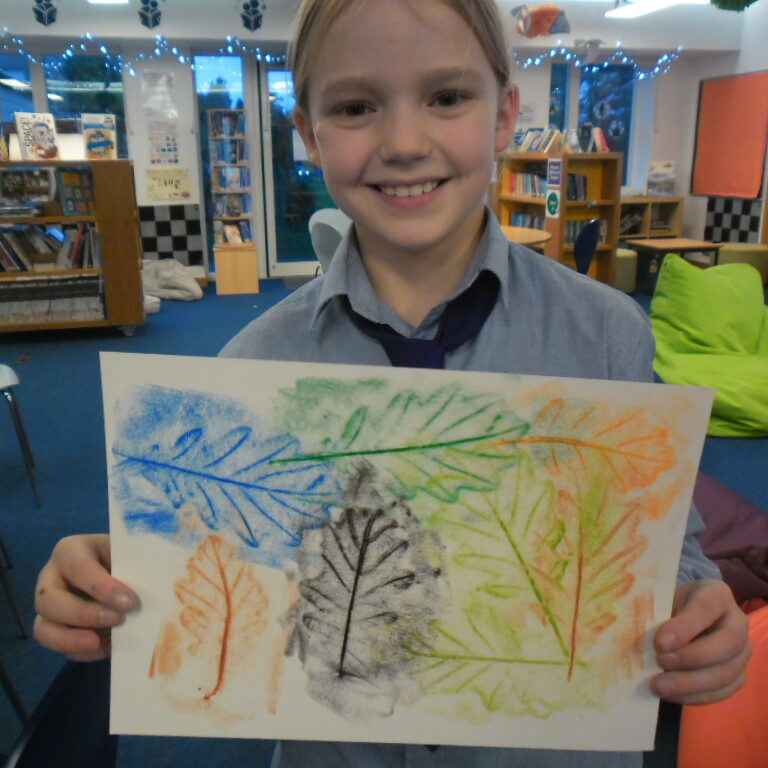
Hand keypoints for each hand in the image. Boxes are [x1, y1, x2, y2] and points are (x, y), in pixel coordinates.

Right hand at [33, 534, 138, 661]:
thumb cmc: (124, 555)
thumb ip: (133, 566)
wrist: (121, 567)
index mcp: (71, 550)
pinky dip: (81, 652)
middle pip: (49, 601)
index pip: (78, 568)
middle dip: (82, 614)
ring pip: (43, 628)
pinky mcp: (54, 629)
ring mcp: (49, 606)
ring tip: (99, 643)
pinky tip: (107, 648)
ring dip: (71, 639)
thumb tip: (150, 590)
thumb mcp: (128, 552)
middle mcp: (51, 578)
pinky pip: (58, 647)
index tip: (129, 602)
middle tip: (116, 620)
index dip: (102, 588)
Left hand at [651, 579, 751, 705]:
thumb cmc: (670, 605)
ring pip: (726, 673)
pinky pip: (723, 691)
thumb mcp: (663, 600)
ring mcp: (742, 651)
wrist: (683, 618)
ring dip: (691, 683)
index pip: (706, 608)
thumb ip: (657, 615)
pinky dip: (695, 696)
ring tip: (659, 686)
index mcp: (717, 594)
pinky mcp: (738, 675)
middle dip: (692, 657)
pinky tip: (670, 695)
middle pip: (728, 643)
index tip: (660, 642)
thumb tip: (638, 638)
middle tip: (661, 663)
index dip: (685, 627)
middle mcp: (737, 622)